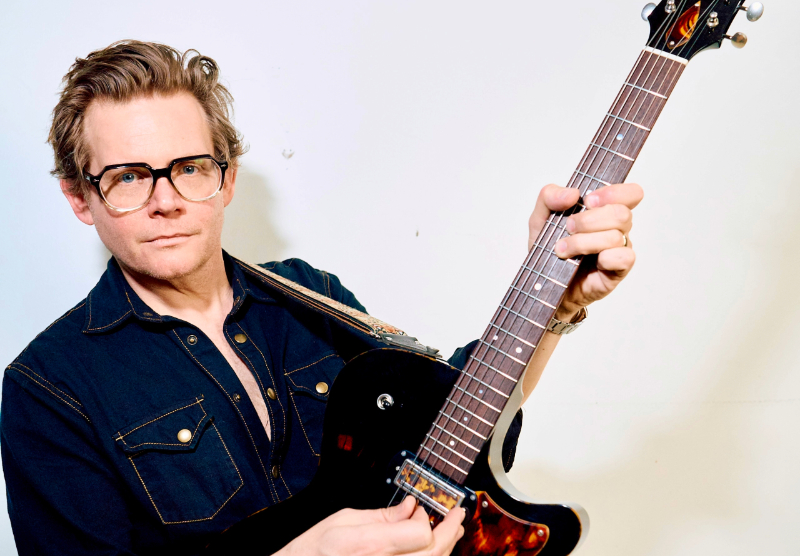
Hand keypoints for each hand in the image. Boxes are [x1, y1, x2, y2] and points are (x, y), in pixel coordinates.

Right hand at [280, 496, 464, 555]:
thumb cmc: (314, 549)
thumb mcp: (343, 520)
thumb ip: (382, 515)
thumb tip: (410, 506)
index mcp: (366, 545)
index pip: (419, 534)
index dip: (426, 518)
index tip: (422, 506)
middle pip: (432, 553)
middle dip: (450, 531)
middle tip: (458, 514)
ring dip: (447, 547)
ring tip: (454, 530)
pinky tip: (435, 548)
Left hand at [528, 183, 642, 320]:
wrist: (543, 283)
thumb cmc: (548, 248)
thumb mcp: (539, 218)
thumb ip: (549, 197)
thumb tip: (572, 193)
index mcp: (604, 209)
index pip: (630, 193)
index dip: (613, 192)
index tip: (587, 201)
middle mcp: (616, 228)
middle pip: (621, 213)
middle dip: (589, 220)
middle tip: (568, 228)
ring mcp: (619, 249)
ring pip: (615, 237)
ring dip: (583, 242)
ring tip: (562, 249)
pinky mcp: (618, 270)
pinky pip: (624, 258)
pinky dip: (603, 257)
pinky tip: (583, 261)